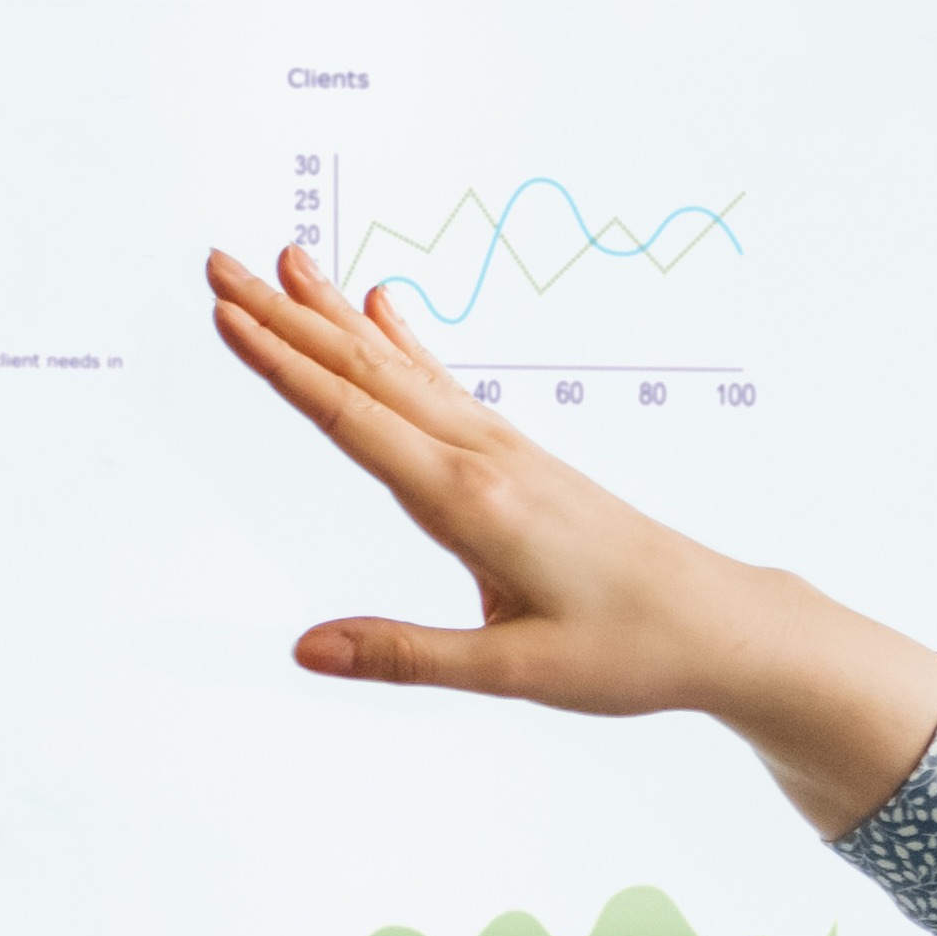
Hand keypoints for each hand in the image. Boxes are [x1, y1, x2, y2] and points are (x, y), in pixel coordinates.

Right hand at [201, 243, 936, 834]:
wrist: (716, 622)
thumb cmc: (625, 651)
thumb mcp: (510, 672)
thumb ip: (404, 655)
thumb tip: (306, 649)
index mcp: (470, 501)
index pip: (354, 420)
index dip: (284, 367)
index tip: (227, 316)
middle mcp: (482, 457)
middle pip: (363, 374)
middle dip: (286, 319)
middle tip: (220, 265)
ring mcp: (502, 449)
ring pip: (397, 369)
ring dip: (333, 317)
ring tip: (286, 263)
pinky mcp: (518, 458)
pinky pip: (440, 385)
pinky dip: (401, 344)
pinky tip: (383, 310)